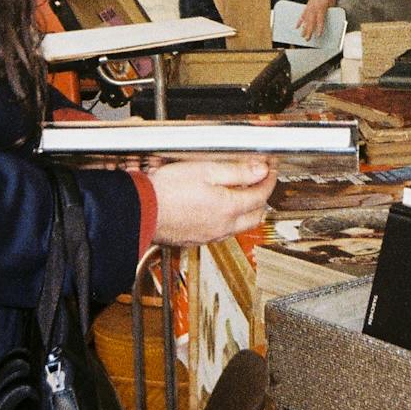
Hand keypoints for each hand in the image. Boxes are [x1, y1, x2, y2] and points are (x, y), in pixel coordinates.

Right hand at [149, 158, 276, 245]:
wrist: (141, 210)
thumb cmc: (166, 190)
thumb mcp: (206, 170)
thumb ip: (237, 170)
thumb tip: (261, 170)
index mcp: (228, 208)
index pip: (261, 194)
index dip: (268, 179)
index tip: (270, 169)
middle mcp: (222, 226)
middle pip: (255, 216)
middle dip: (262, 198)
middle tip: (260, 181)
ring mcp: (209, 236)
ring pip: (239, 226)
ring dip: (245, 211)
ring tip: (239, 192)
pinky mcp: (195, 240)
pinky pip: (221, 232)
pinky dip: (227, 220)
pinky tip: (217, 208)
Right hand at [299, 0, 336, 40]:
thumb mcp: (332, 4)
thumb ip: (331, 13)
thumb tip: (333, 21)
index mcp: (321, 8)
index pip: (320, 20)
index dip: (319, 28)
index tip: (318, 35)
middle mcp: (313, 9)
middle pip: (310, 22)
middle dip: (308, 31)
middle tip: (307, 38)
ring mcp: (309, 8)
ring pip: (305, 20)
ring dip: (303, 28)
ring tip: (302, 35)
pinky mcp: (306, 7)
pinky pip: (302, 15)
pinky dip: (299, 21)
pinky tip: (297, 26)